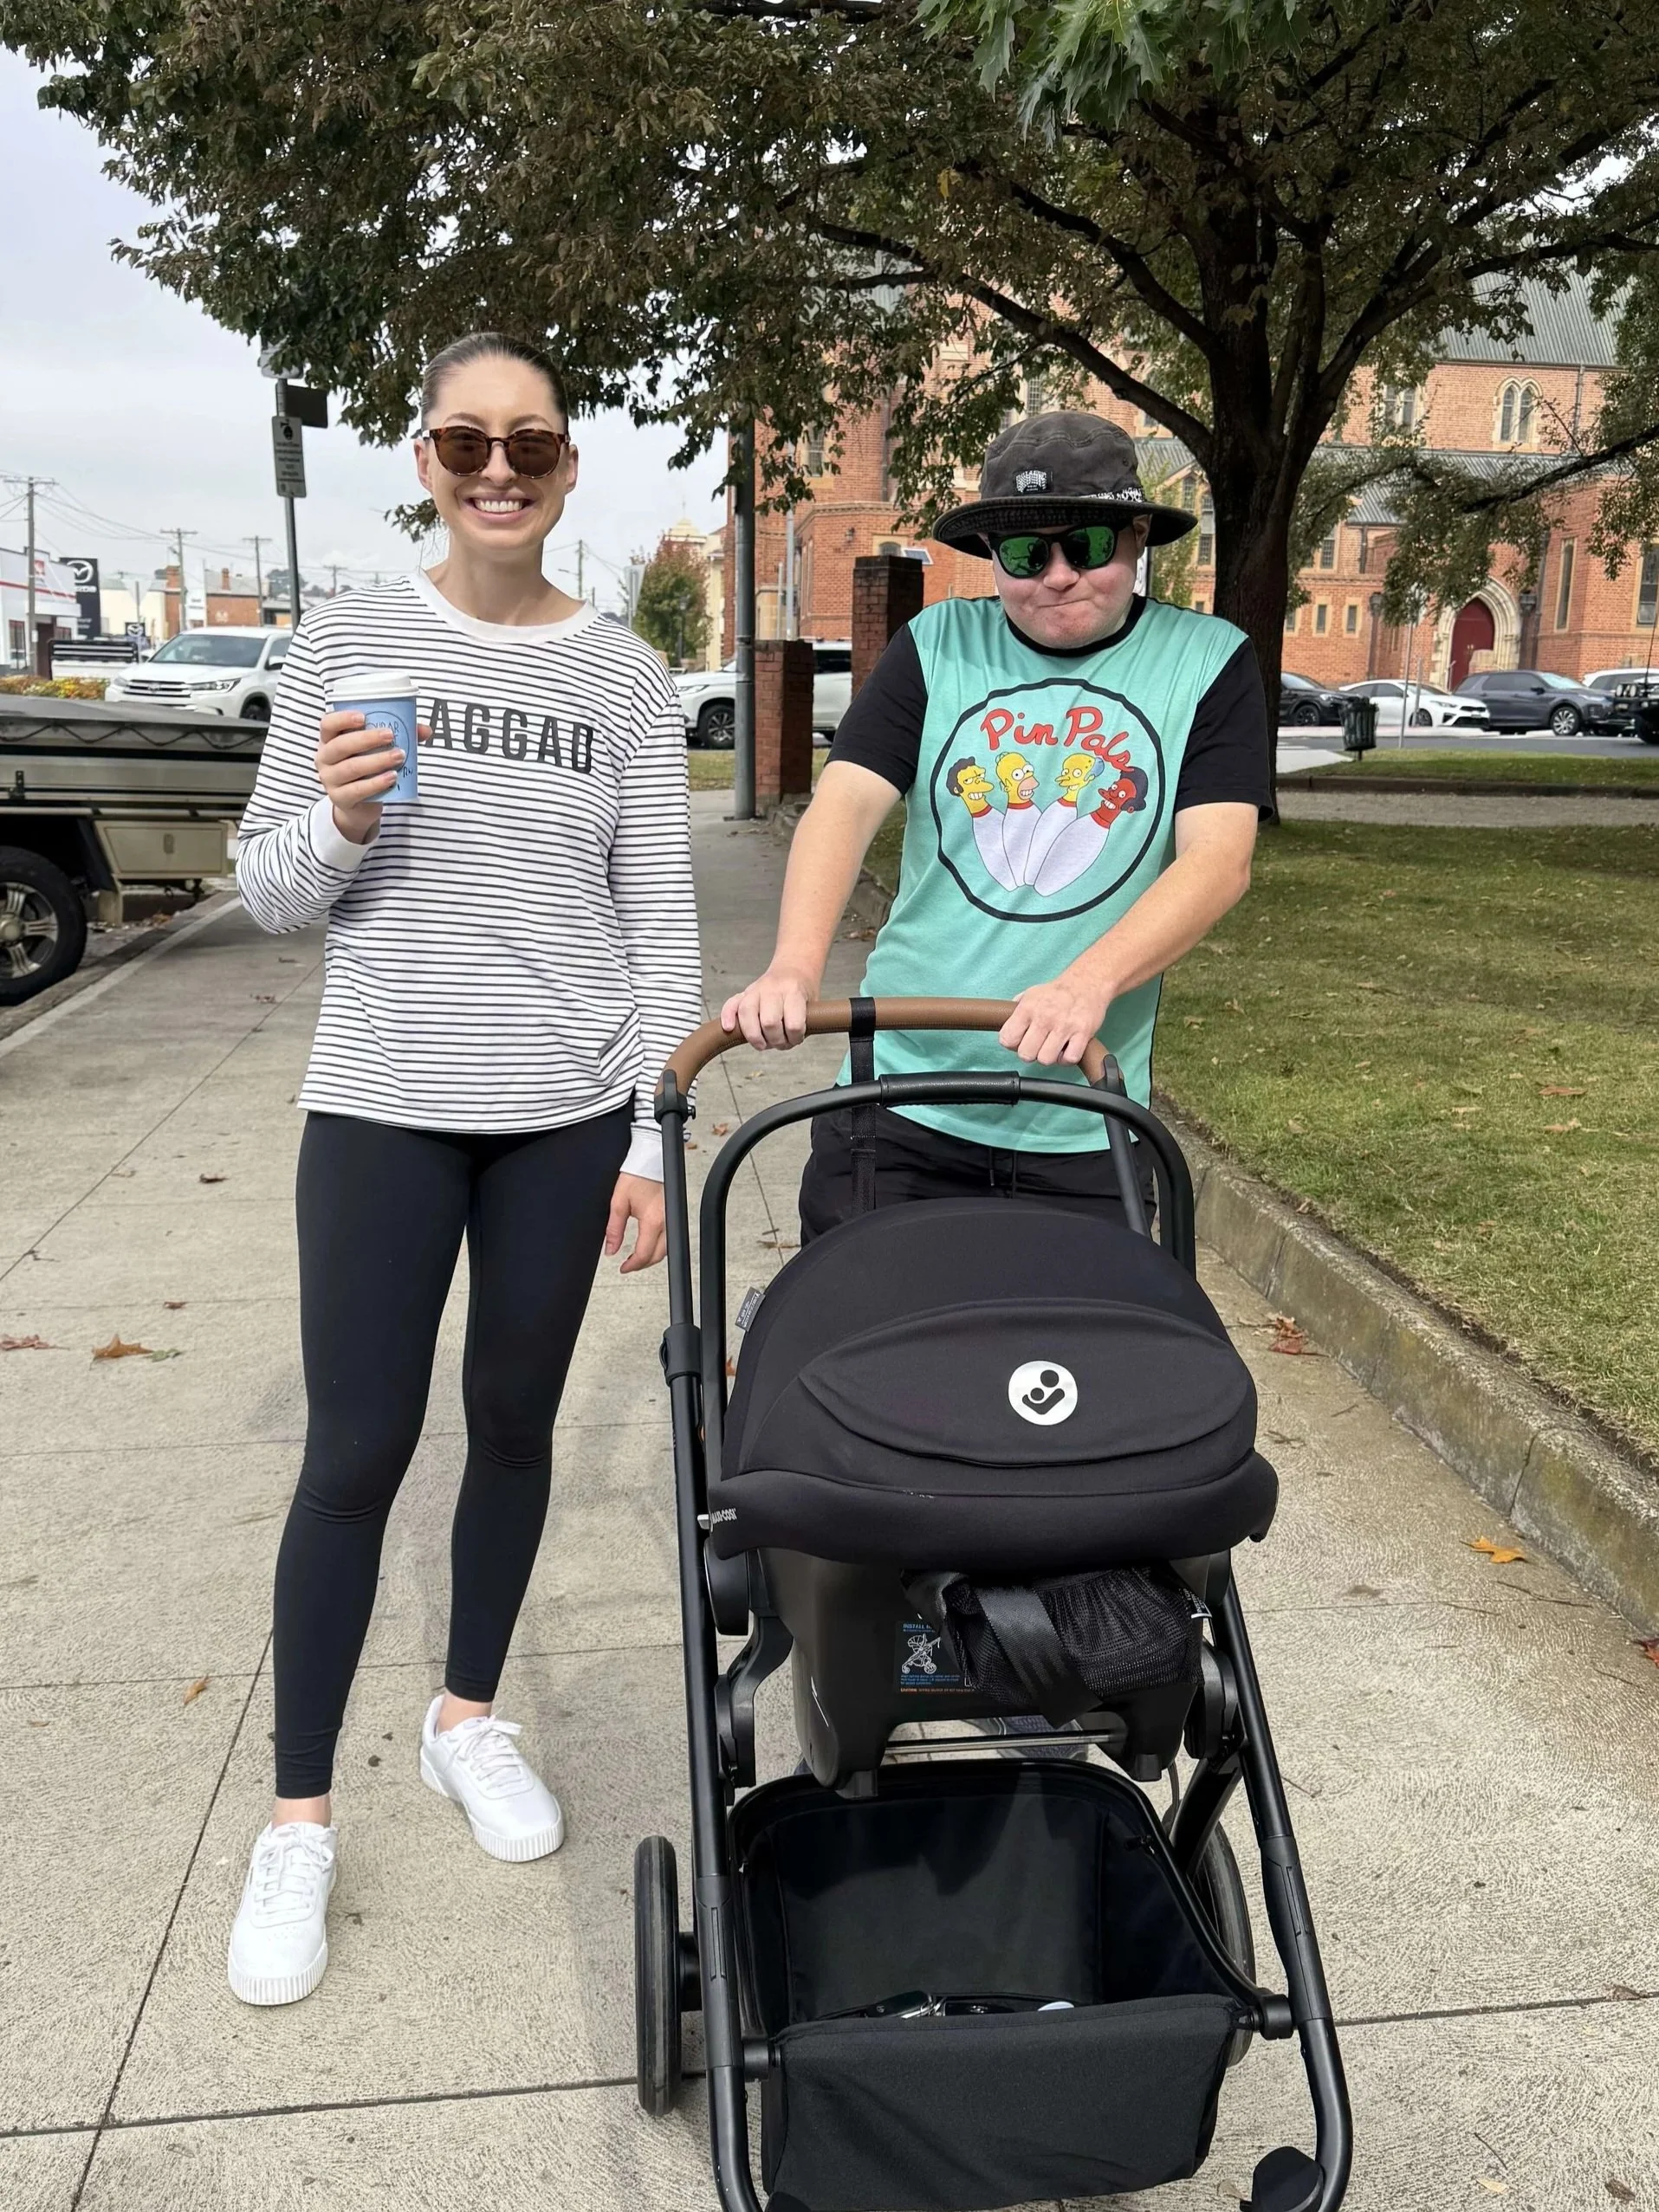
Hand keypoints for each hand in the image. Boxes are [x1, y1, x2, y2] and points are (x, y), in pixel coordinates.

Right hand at [316, 712, 429, 844]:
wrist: (359, 805)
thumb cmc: (366, 769)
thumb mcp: (376, 750)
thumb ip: (399, 737)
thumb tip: (425, 730)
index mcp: (330, 740)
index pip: (327, 724)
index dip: (342, 719)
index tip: (363, 716)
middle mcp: (325, 758)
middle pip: (340, 745)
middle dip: (367, 739)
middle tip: (390, 735)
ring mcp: (330, 779)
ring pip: (351, 767)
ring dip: (377, 761)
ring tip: (399, 756)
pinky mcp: (340, 798)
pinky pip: (358, 789)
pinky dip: (376, 783)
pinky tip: (392, 777)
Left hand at [605, 1172, 666, 1272]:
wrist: (650, 1160)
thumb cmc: (636, 1176)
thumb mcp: (618, 1203)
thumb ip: (614, 1229)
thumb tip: (610, 1249)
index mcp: (652, 1221)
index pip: (644, 1254)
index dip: (632, 1265)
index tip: (623, 1268)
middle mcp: (666, 1222)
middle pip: (658, 1255)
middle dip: (642, 1264)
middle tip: (628, 1266)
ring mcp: (672, 1218)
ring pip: (666, 1249)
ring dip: (652, 1256)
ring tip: (637, 1258)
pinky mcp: (673, 1214)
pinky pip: (670, 1238)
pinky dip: (659, 1246)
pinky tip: (649, 1245)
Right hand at [719, 962, 816, 1049]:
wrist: (794, 968)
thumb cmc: (802, 992)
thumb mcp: (812, 1005)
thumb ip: (800, 1025)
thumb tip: (785, 1043)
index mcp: (794, 991)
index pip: (793, 1024)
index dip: (795, 1038)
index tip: (797, 1038)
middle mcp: (772, 989)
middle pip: (769, 1022)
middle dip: (776, 1040)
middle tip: (781, 1042)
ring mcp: (756, 990)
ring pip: (747, 1014)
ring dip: (754, 1036)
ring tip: (763, 1044)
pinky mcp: (744, 993)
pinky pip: (730, 1004)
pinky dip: (727, 1017)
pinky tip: (729, 1028)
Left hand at [998, 966, 1112, 1066]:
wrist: (1087, 982)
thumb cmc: (1057, 992)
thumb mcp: (1030, 994)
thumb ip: (1016, 1011)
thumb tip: (1003, 1025)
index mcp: (1028, 1008)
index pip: (1007, 1039)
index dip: (1012, 1044)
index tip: (1019, 1041)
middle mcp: (1044, 1017)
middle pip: (1025, 1054)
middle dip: (1030, 1053)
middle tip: (1038, 1045)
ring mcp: (1064, 1026)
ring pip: (1046, 1059)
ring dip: (1049, 1056)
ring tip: (1053, 1047)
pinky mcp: (1083, 1033)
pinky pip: (1069, 1059)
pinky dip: (1067, 1058)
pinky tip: (1066, 1048)